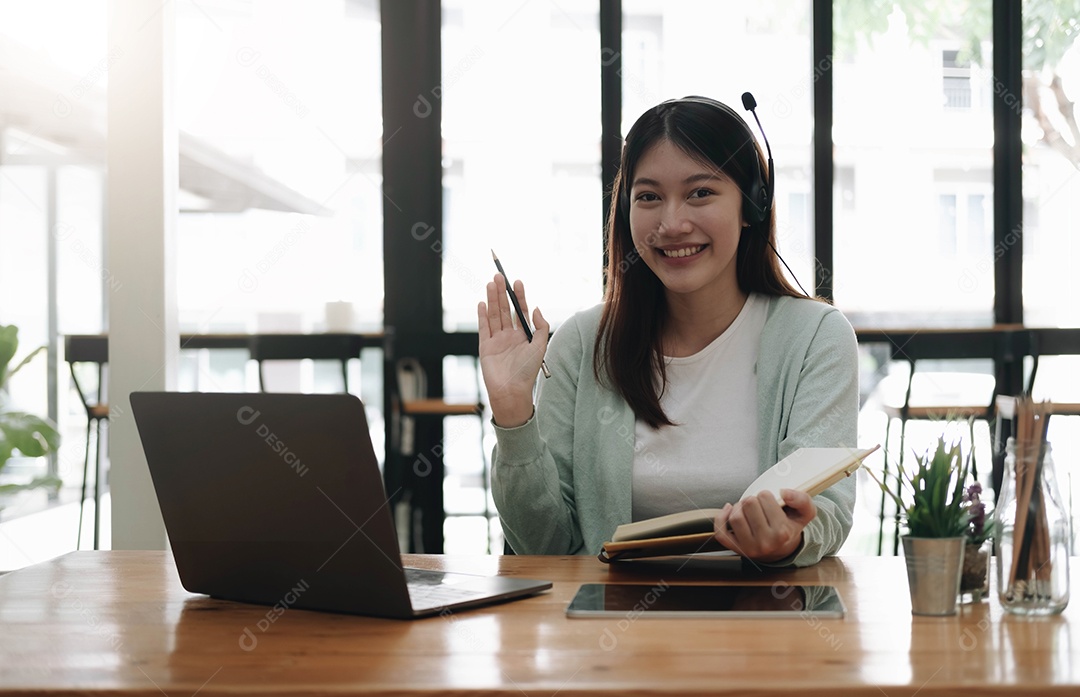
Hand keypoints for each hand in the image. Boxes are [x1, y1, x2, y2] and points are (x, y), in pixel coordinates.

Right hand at [477, 274, 549, 426]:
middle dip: (503, 293)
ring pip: (494, 315)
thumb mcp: (540, 346)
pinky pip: (484, 328)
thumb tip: (536, 308)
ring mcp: (497, 340)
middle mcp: (510, 336)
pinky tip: (482, 303)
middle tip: (500, 277)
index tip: (517, 282)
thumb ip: (540, 326)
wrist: (512, 391)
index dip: (519, 297)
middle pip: (505, 310)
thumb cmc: (528, 371)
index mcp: (523, 336)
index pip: (521, 311)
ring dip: (492, 299)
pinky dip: (482, 315)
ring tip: (491, 283)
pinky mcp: (485, 347)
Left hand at [712, 489, 815, 562]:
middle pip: (748, 503)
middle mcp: (765, 543)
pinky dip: (721, 517)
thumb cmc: (789, 528)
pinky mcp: (735, 549)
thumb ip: (801, 500)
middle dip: (752, 499)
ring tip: (748, 511)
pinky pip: (720, 531)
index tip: (771, 503)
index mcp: (782, 533)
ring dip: (739, 507)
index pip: (765, 496)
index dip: (766, 495)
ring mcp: (748, 548)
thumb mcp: (804, 514)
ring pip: (735, 515)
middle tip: (758, 506)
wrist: (781, 550)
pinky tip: (730, 511)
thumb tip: (784, 492)